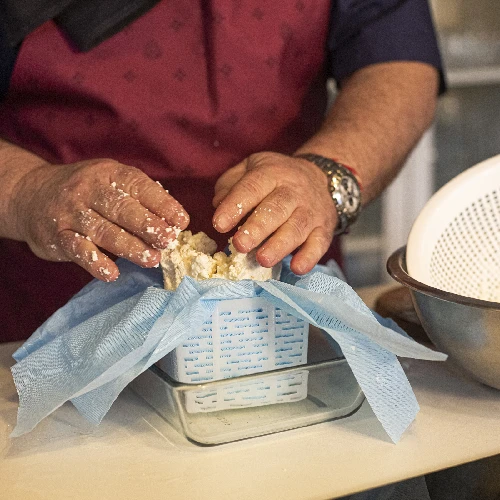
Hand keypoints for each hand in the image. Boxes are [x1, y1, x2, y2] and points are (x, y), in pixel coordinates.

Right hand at [14, 159, 188, 280]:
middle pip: (123, 208)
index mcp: (109, 174)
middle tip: (168, 241)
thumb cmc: (86, 193)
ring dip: (131, 247)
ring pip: (104, 231)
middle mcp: (89, 190)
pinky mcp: (57, 235)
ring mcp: (71, 212)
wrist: (31, 195)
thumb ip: (138, 199)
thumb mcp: (110, 183)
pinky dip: (96, 262)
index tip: (181, 221)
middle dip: (149, 226)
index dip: (162, 204)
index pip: (139, 187)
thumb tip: (174, 222)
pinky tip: (113, 273)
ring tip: (152, 259)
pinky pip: (78, 250)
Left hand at [212, 152, 335, 273]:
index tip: (219, 224)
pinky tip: (297, 268)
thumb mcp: (251, 168)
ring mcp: (311, 211)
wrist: (321, 177)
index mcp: (271, 174)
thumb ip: (230, 185)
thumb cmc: (276, 179)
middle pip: (276, 209)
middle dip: (257, 228)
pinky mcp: (324, 229)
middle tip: (240, 245)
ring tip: (262, 259)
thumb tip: (218, 206)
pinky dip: (309, 257)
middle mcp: (293, 191)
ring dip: (280, 245)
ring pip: (296, 228)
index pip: (252, 188)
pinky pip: (319, 243)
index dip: (235, 206)